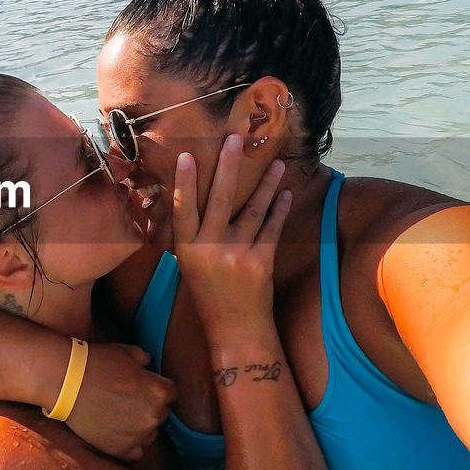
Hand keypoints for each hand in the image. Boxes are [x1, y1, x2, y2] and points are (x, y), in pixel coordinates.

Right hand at [65, 341, 176, 460]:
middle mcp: (154, 416)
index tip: (144, 386)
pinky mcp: (120, 449)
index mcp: (160, 391)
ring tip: (119, 416)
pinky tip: (117, 432)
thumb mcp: (125, 352)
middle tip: (127, 399)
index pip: (171, 392)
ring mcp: (137, 435)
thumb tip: (146, 363)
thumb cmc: (96, 363)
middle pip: (161, 413)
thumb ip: (142, 358)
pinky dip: (129, 444)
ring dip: (140, 426)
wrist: (67, 382)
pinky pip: (136, 452)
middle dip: (148, 406)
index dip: (157, 387)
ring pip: (150, 434)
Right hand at [172, 135, 291, 338]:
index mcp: (188, 249)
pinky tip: (286, 193)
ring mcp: (238, 254)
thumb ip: (191, 235)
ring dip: (266, 184)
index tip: (187, 156)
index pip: (184, 209)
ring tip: (274, 161)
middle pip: (220, 199)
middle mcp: (211, 248)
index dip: (185, 182)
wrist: (235, 329)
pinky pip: (272, 228)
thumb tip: (191, 199)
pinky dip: (279, 210)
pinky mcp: (262, 261)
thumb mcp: (189, 265)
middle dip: (228, 166)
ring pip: (253, 209)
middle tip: (234, 140)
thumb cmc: (208, 294)